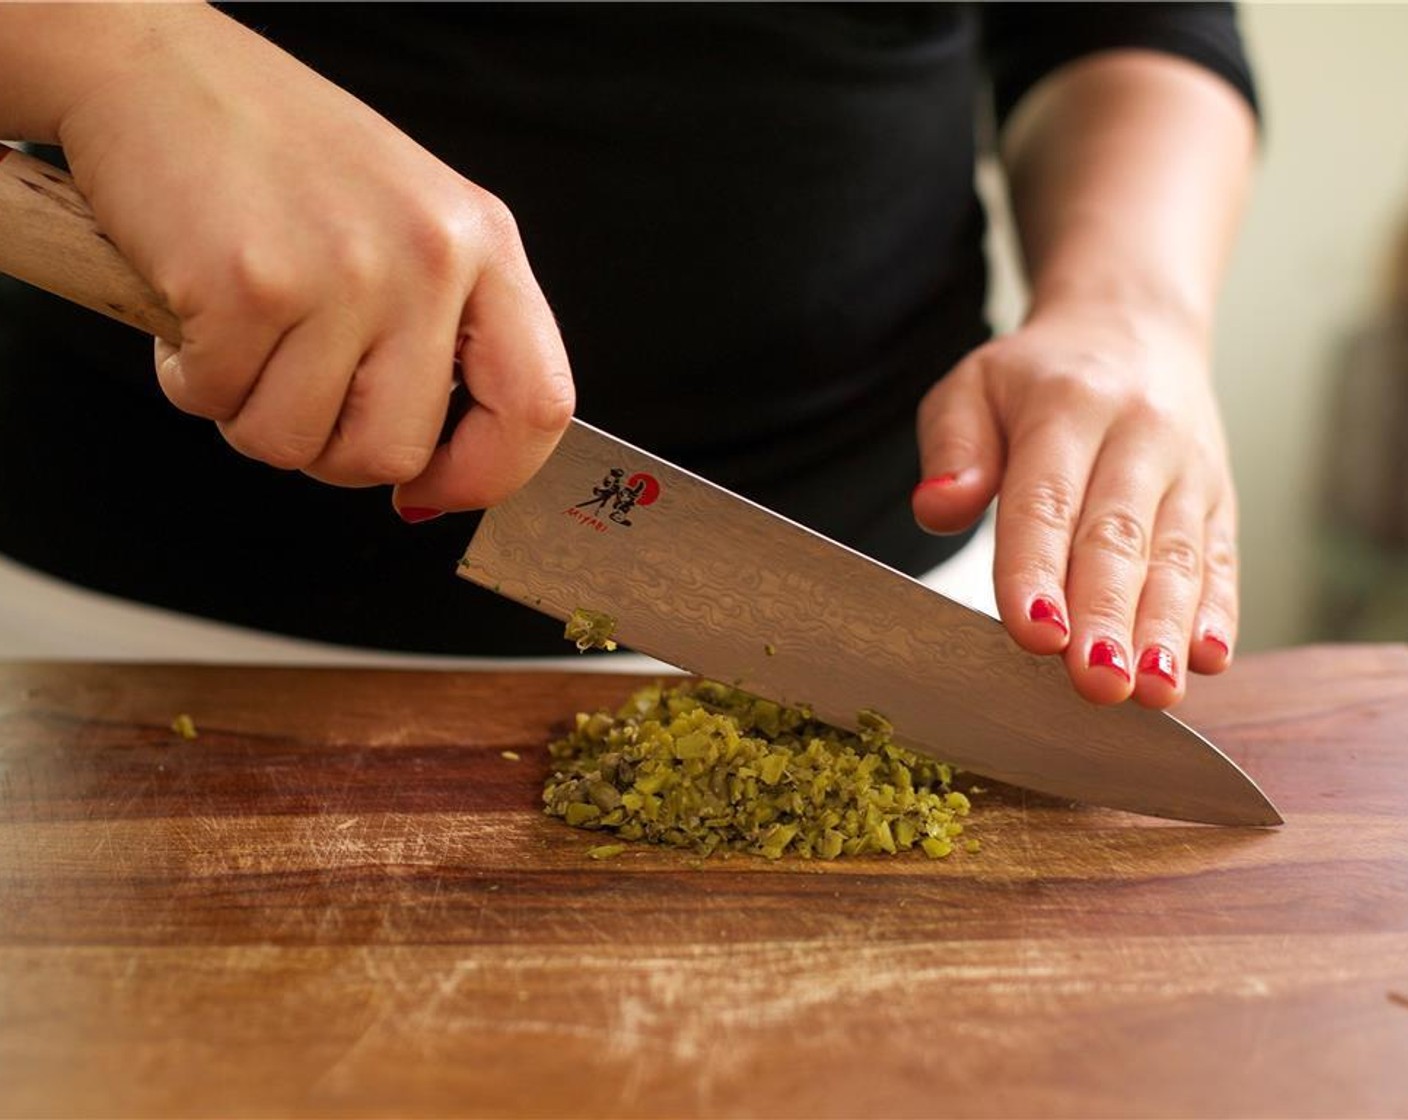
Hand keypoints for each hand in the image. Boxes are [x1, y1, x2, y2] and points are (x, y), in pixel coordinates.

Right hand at [54, 6, 572, 515]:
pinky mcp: (249, 285)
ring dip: (251, 416)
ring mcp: (343, 271)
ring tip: (243, 339)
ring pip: (297, 445)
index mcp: (484, 245)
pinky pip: (217, 403)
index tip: (432, 490)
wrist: (155, 65)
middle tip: (295, 392)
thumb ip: (443, 332)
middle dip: (329, 451)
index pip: (537, 405)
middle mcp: (428, 257)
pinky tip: (194, 311)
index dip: (486, 475)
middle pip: (395, 452)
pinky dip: (189, 379)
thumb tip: (437, 475)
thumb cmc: (280, 152)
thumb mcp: (409, 222)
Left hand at [912, 300, 1236, 708]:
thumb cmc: (1037, 377)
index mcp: (1065, 407)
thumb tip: (937, 507)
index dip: (1037, 571)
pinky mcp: (1221, 499)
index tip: (1033, 633)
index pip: (1044, 500)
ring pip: (1178, 557)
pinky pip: (1221, 559)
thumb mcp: (972, 386)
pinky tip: (1207, 659)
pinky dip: (1218, 613)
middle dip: (1107, 617)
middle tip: (1096, 683)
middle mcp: (1138, 436)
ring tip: (1152, 691)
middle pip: (1118, 539)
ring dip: (1165, 630)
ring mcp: (1189, 470)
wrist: (1134, 327)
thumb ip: (951, 447)